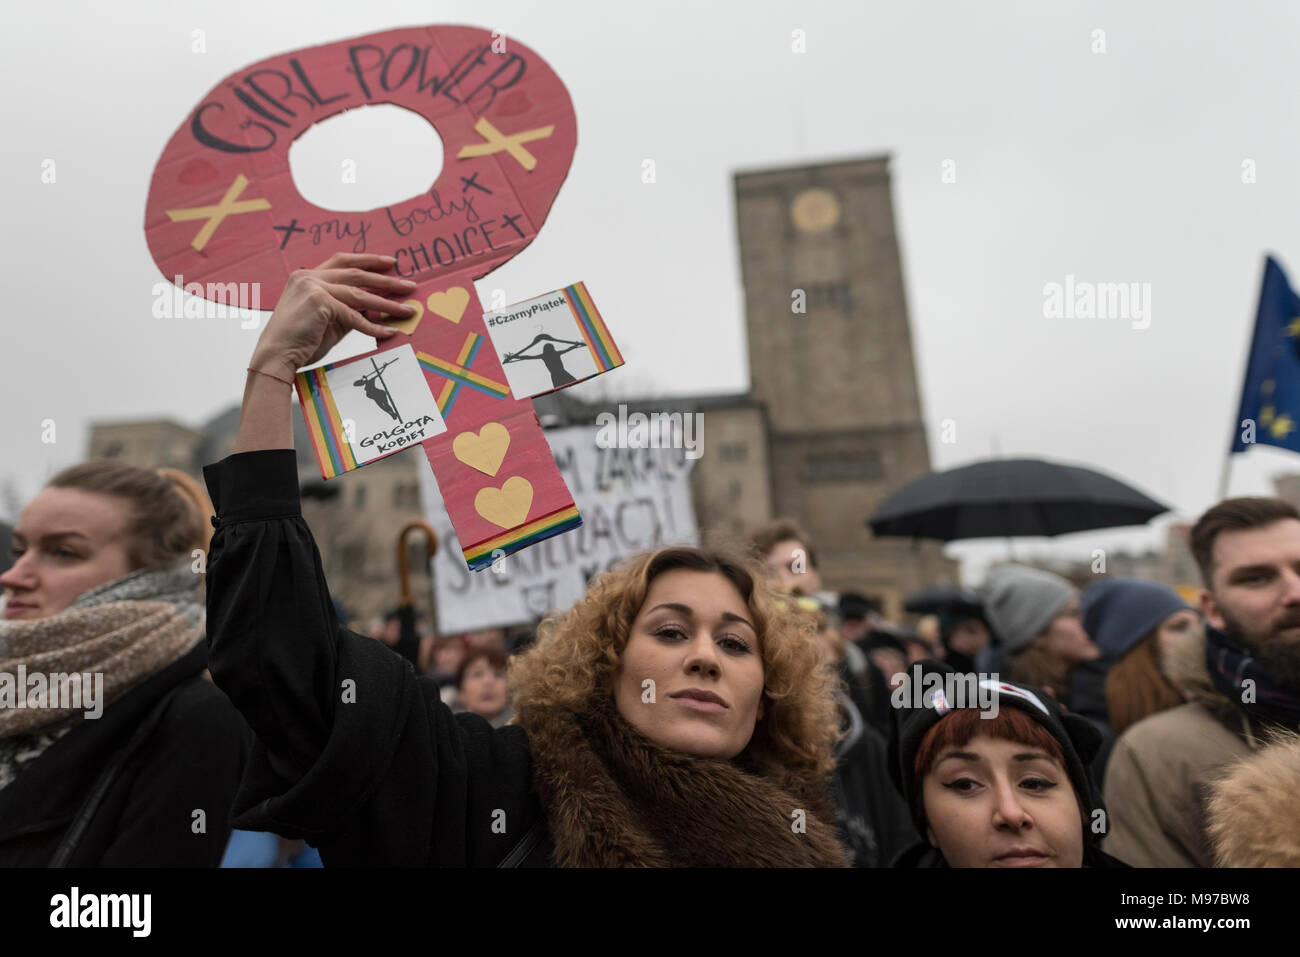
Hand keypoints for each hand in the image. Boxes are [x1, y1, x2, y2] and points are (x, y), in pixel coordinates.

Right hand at [248, 253, 415, 378]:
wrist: (276, 356)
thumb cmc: (300, 342)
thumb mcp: (327, 320)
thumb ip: (347, 309)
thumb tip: (375, 309)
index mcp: (307, 276)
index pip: (342, 261)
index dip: (368, 260)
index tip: (390, 262)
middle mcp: (308, 276)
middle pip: (355, 273)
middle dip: (385, 279)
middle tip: (409, 284)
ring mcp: (313, 287)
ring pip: (359, 294)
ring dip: (387, 303)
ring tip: (408, 309)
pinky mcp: (319, 303)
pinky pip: (354, 316)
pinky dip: (373, 326)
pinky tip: (389, 332)